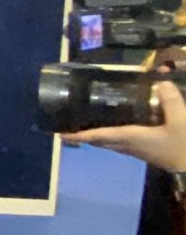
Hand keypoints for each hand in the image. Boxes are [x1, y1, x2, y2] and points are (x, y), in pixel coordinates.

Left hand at [62, 81, 185, 172]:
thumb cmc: (184, 146)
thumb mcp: (181, 120)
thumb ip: (171, 101)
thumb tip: (161, 82)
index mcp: (130, 137)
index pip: (98, 135)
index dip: (79, 134)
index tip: (61, 134)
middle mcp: (127, 145)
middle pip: (99, 140)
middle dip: (82, 135)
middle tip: (67, 128)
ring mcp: (135, 150)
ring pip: (108, 143)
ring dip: (94, 136)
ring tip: (84, 126)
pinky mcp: (143, 152)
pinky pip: (118, 143)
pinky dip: (108, 136)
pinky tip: (114, 128)